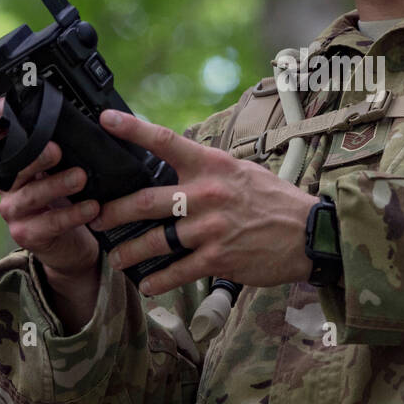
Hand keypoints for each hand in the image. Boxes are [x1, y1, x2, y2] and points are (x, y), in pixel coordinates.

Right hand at [0, 98, 100, 285]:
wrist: (72, 242)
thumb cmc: (68, 195)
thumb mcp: (64, 164)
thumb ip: (64, 142)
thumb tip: (88, 113)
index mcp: (12, 157)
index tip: (9, 106)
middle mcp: (7, 181)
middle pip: (11, 162)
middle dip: (35, 155)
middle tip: (57, 150)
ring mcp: (13, 208)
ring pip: (31, 194)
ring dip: (57, 184)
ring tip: (81, 177)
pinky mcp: (26, 233)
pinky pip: (49, 223)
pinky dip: (72, 214)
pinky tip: (91, 207)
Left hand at [88, 110, 317, 295]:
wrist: (308, 234)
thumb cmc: (274, 200)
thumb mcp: (241, 171)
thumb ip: (207, 168)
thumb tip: (178, 160)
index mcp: (212, 166)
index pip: (166, 142)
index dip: (132, 129)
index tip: (106, 120)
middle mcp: (206, 195)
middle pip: (144, 201)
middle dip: (112, 213)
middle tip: (94, 218)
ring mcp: (209, 229)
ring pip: (154, 242)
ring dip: (128, 252)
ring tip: (116, 258)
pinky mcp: (217, 259)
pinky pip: (176, 272)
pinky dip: (157, 281)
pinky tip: (147, 284)